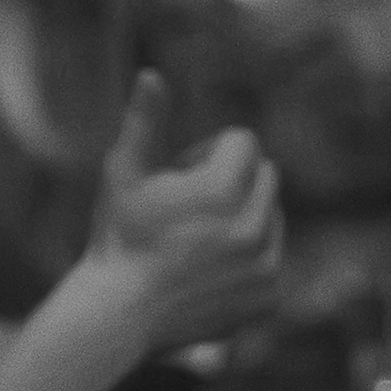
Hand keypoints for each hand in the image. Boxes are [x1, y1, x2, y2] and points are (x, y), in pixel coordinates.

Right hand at [87, 71, 282, 357]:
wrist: (119, 315)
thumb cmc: (117, 236)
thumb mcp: (124, 173)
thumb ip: (145, 121)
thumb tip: (151, 75)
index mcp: (226, 189)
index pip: (244, 142)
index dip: (206, 154)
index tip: (178, 179)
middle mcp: (255, 226)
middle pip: (264, 174)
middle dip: (231, 182)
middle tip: (187, 210)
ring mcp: (267, 265)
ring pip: (272, 214)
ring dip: (243, 216)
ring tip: (197, 242)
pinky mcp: (271, 294)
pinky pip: (273, 254)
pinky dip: (249, 256)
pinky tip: (209, 270)